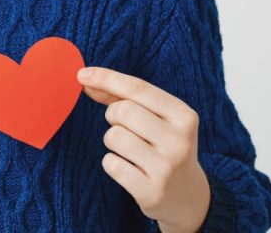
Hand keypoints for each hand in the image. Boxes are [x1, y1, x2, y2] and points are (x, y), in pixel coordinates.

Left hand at [76, 66, 210, 232]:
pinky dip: (112, 163)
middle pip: (123, 110)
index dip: (107, 78)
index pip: (139, 88)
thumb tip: (86, 79)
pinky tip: (129, 169)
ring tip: (128, 150)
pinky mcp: (151, 191)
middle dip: (113, 115)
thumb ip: (123, 97)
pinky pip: (111, 164)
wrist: (188, 195)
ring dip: (112, 140)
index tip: (82, 75)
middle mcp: (179, 140)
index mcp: (184, 116)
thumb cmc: (164, 145)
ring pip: (114, 136)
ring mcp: (166, 168)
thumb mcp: (157, 118)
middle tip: (123, 126)